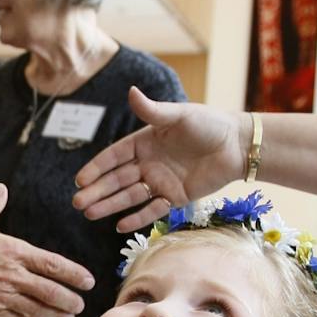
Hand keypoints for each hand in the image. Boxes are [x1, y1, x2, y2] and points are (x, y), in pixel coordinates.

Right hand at [0, 185, 93, 316]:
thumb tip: (0, 189)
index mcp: (13, 250)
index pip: (54, 264)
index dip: (75, 274)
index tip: (88, 281)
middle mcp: (12, 275)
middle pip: (52, 291)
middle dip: (70, 299)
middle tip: (80, 304)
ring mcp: (1, 295)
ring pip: (38, 309)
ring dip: (55, 314)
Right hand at [72, 89, 246, 230]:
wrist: (237, 145)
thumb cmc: (209, 124)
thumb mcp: (179, 115)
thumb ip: (153, 110)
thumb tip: (131, 92)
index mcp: (145, 142)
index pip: (115, 157)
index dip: (97, 168)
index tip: (80, 180)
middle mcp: (149, 163)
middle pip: (118, 180)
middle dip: (98, 191)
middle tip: (78, 203)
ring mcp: (161, 181)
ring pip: (130, 196)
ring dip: (110, 205)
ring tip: (90, 214)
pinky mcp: (176, 197)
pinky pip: (153, 209)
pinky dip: (138, 217)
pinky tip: (119, 225)